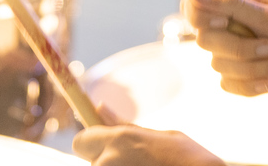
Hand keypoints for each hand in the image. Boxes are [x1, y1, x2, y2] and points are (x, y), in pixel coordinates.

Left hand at [73, 107, 224, 165]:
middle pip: (92, 161)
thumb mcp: (160, 136)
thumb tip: (100, 107)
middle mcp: (111, 162)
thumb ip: (125, 126)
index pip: (80, 142)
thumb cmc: (188, 159)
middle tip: (135, 161)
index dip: (91, 142)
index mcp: (120, 140)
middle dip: (107, 159)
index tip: (103, 145)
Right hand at [184, 0, 267, 94]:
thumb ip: (234, 7)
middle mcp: (233, 25)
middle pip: (204, 40)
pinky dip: (250, 86)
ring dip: (251, 70)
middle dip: (238, 49)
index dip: (200, 17)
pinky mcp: (245, 74)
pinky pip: (229, 85)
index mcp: (237, 3)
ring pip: (218, 65)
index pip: (196, 7)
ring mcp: (238, 51)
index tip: (224, 25)